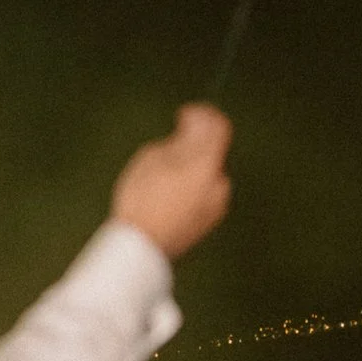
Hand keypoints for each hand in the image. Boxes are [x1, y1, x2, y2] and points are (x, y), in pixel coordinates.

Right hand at [110, 104, 232, 261]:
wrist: (141, 247)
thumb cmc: (141, 199)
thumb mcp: (152, 159)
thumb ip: (177, 142)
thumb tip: (189, 136)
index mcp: (206, 164)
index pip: (219, 127)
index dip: (204, 115)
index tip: (186, 113)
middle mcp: (219, 183)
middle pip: (214, 150)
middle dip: (196, 140)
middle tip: (172, 136)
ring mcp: (218, 204)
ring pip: (209, 172)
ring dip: (194, 163)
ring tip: (166, 167)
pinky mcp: (210, 219)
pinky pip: (206, 191)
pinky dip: (193, 182)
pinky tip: (170, 189)